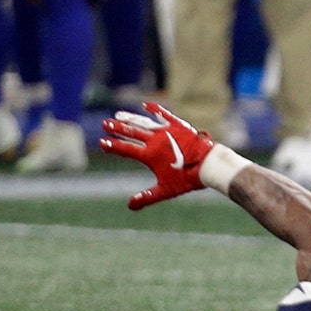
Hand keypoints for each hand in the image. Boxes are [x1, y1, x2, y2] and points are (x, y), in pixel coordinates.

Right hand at [97, 102, 213, 210]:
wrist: (209, 164)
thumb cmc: (187, 179)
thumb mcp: (166, 190)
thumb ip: (147, 197)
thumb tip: (130, 205)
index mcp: (150, 155)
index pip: (126, 149)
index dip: (113, 146)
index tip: (101, 142)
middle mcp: (156, 141)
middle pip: (132, 132)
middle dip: (117, 128)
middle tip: (104, 123)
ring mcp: (167, 131)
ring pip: (144, 123)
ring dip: (130, 119)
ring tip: (117, 116)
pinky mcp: (179, 125)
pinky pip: (164, 115)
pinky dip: (155, 110)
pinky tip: (146, 105)